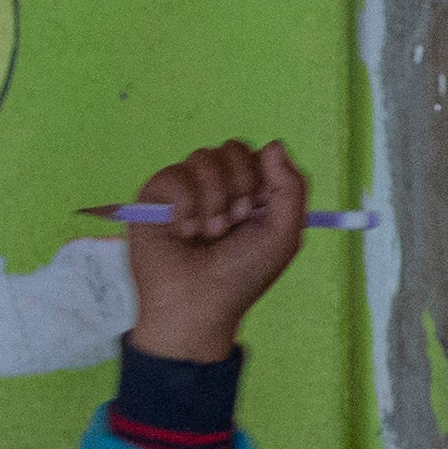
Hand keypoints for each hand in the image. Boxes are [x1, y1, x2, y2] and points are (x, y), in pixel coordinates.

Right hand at [121, 138, 309, 363]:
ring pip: (203, 156)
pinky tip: (183, 232)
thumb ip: (291, 187)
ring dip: (213, 200)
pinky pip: (174, 173)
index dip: (262, 177)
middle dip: (239, 187)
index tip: (258, 210)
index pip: (259, 154)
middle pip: (233, 148)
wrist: (196, 304)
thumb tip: (274, 144)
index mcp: (251, 193)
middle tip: (232, 224)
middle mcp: (219, 186)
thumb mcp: (283, 235)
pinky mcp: (156, 195)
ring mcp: (187, 189)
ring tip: (208, 234)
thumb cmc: (241, 275)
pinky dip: (185, 205)